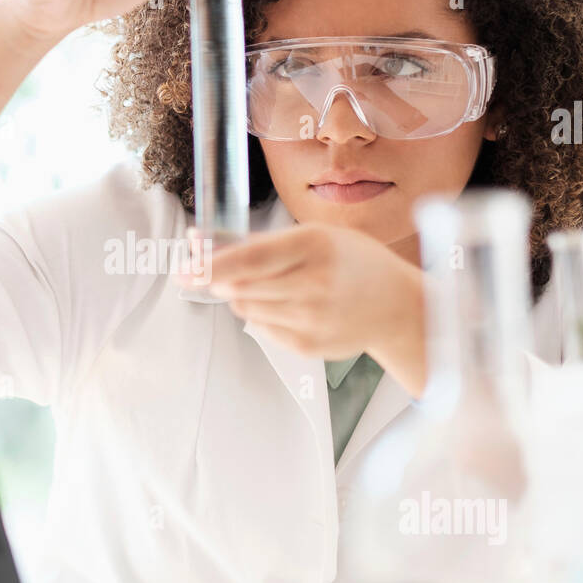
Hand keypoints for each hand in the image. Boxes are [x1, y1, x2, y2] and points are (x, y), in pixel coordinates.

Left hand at [175, 223, 428, 395]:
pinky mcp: (308, 346)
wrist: (398, 307)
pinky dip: (262, 315)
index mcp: (316, 245)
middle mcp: (315, 283)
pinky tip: (290, 306)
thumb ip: (261, 243)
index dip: (211, 265)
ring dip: (241, 296)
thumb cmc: (352, 263)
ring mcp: (312, 319)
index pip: (250, 259)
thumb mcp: (316, 236)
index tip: (184, 268)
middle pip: (240, 287)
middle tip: (206, 274)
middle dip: (218, 280)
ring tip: (270, 286)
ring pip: (246, 308)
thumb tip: (199, 242)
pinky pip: (262, 329)